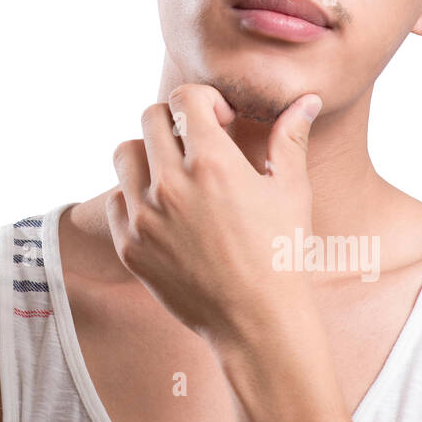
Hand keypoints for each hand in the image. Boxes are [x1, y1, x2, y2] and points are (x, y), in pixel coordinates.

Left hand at [106, 82, 322, 346]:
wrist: (257, 322)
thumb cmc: (281, 255)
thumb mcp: (291, 192)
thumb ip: (290, 139)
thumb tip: (305, 101)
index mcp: (212, 163)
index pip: (185, 98)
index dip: (205, 102)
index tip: (221, 123)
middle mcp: (171, 184)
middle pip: (150, 117)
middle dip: (175, 121)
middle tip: (195, 143)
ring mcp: (144, 217)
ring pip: (125, 153)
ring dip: (149, 155)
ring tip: (175, 174)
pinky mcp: (129, 246)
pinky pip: (116, 200)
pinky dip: (135, 198)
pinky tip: (164, 212)